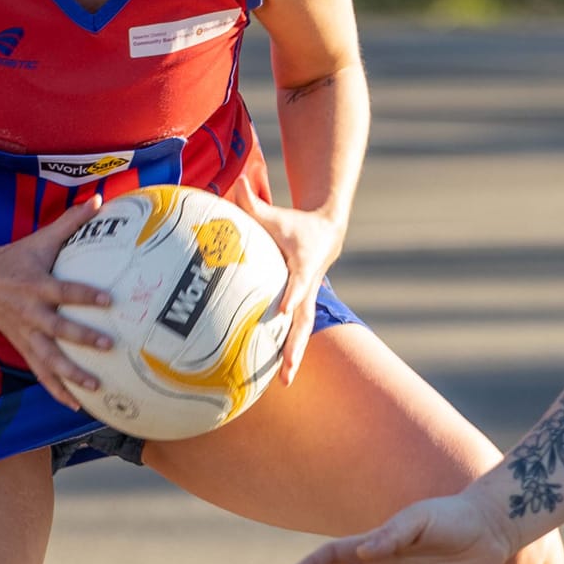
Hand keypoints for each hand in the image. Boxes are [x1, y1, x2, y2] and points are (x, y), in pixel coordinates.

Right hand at [0, 197, 113, 411]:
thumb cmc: (17, 257)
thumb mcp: (41, 238)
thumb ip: (71, 221)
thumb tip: (99, 199)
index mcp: (36, 285)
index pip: (63, 290)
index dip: (84, 294)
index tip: (108, 298)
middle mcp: (31, 312)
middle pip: (58, 329)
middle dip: (82, 338)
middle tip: (109, 345)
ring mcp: (25, 334)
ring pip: (49, 359)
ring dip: (71, 374)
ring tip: (97, 387)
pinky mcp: (23, 347)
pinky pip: (41, 373)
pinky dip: (57, 390)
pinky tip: (77, 406)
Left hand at [224, 173, 342, 386]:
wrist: (327, 234)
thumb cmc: (296, 225)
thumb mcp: (276, 214)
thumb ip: (253, 202)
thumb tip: (236, 181)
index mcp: (303, 267)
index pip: (298, 284)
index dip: (292, 296)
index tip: (283, 311)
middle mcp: (307, 289)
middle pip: (303, 321)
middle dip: (296, 345)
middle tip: (288, 367)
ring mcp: (305, 302)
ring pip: (300, 333)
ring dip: (293, 356)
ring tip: (283, 382)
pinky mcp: (300, 308)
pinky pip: (292, 332)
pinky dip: (285, 350)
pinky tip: (269, 374)